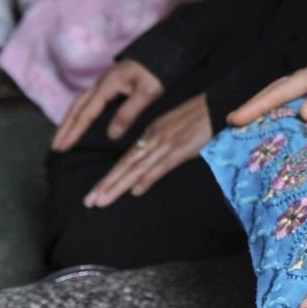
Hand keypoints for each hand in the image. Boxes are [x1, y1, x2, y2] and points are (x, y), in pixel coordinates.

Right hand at [52, 59, 162, 152]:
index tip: (62, 147)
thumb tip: (111, 134)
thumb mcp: (147, 93)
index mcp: (107, 86)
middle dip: (64, 127)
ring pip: (81, 102)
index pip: (86, 113)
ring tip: (62, 135)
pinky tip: (82, 119)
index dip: (74, 131)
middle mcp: (101, 83)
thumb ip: (129, 113)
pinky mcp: (112, 82)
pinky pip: (89, 99)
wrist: (166, 49)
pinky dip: (80, 111)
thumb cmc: (158, 71)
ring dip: (70, 119)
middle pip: (76, 107)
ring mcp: (105, 82)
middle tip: (55, 146)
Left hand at [81, 94, 211, 208]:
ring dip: (118, 185)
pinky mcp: (180, 149)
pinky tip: (136, 191)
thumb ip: (160, 146)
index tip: (96, 192)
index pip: (126, 159)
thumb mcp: (173, 129)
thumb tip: (147, 169)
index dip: (110, 177)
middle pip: (126, 165)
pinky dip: (147, 178)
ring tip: (101, 200)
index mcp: (151, 132)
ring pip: (137, 168)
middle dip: (106, 185)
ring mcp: (166, 144)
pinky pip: (160, 166)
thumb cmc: (199, 118)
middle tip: (89, 202)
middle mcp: (154, 138)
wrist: (218, 105)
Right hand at [228, 26, 306, 125]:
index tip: (234, 120)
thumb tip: (303, 115)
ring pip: (290, 87)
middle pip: (279, 87)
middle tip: (233, 122)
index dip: (257, 106)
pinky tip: (293, 111)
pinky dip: (290, 101)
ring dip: (270, 102)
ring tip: (253, 118)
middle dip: (256, 103)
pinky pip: (304, 90)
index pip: (282, 90)